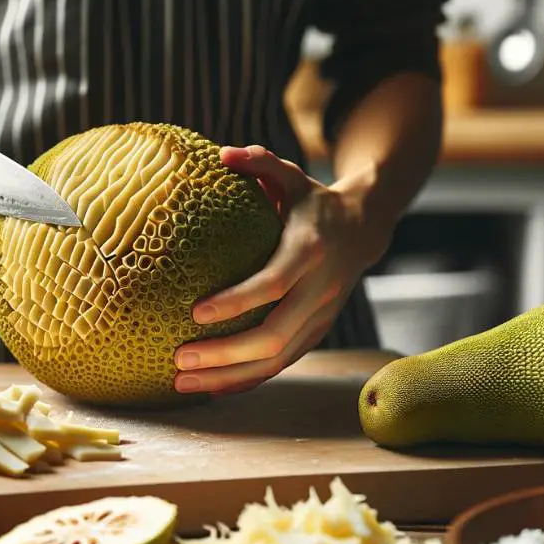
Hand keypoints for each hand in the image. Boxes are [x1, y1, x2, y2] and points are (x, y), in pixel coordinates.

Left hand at [172, 145, 392, 394]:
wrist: (364, 230)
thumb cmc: (312, 201)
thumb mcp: (292, 177)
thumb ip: (260, 163)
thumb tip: (222, 154)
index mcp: (310, 251)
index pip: (273, 283)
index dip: (237, 301)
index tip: (195, 312)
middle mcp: (318, 291)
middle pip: (273, 336)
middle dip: (225, 354)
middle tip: (178, 359)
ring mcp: (319, 317)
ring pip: (276, 360)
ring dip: (229, 377)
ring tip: (181, 383)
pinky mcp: (314, 333)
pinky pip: (280, 364)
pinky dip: (246, 381)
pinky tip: (210, 389)